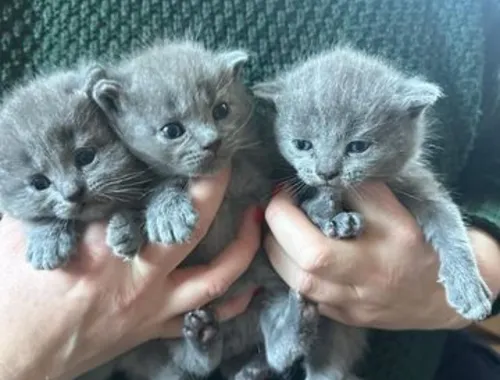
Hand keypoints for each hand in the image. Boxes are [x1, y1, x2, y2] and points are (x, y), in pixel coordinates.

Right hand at [0, 169, 261, 379]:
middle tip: (233, 167)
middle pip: (193, 228)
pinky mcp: (148, 329)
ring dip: (242, 251)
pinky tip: (247, 290)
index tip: (196, 147)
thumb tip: (71, 175)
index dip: (179, 170)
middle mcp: (137, 275)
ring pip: (214, 280)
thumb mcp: (18, 236)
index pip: (152, 195)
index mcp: (102, 244)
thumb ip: (52, 204)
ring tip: (258, 224)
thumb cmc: (7, 297)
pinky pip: (199, 320)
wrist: (8, 359)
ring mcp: (149, 307)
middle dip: (217, 193)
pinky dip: (227, 306)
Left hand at [264, 182, 499, 329]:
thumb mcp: (398, 209)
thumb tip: (318, 180)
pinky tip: (293, 252)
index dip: (289, 213)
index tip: (286, 190)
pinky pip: (304, 295)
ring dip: (277, 250)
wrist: (440, 294)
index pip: (317, 241)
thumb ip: (358, 191)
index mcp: (382, 252)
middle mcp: (364, 285)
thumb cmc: (420, 243)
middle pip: (303, 264)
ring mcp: (351, 307)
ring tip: (281, 227)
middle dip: (275, 230)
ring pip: (296, 283)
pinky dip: (290, 270)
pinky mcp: (343, 318)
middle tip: (277, 208)